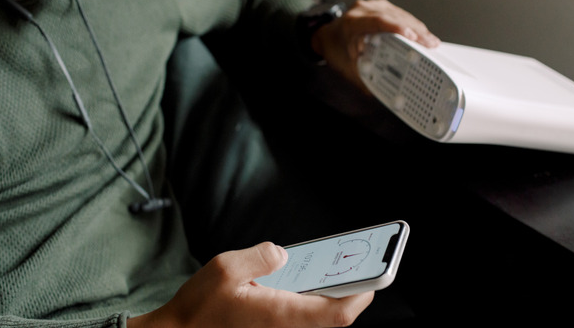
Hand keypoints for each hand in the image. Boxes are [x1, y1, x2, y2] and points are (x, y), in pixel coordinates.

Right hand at [128, 242, 373, 327]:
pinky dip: (311, 299)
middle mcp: (284, 327)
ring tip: (337, 266)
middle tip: (360, 265)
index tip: (374, 277)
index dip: (360, 295)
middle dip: (350, 292)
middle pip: (332, 316)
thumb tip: (283, 254)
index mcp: (280, 314)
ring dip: (331, 295)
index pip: (335, 313)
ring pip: (317, 317)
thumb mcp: (225, 268)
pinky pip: (300, 317)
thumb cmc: (199, 307)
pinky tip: (304, 277)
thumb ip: (259, 257)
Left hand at [311, 0, 438, 89]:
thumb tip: (378, 94)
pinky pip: (398, 13)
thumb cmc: (334, 49)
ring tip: (431, 41)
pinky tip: (421, 34)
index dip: (397, 27)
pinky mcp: (379, 6)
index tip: (412, 36)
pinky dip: (411, 24)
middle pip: (393, 16)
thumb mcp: (346, 67)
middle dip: (415, 31)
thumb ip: (362, 80)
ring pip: (399, 13)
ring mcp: (371, 6)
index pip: (377, 21)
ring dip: (417, 27)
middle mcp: (362, 10)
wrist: (325, 35)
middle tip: (430, 44)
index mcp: (352, 23)